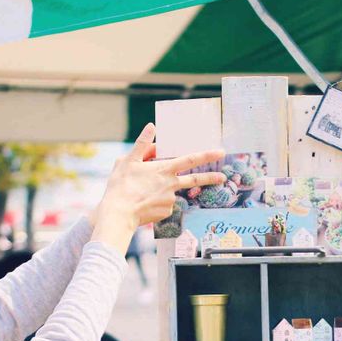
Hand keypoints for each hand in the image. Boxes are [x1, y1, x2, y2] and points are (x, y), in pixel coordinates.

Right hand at [92, 123, 224, 252]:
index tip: (220, 152)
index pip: (190, 159)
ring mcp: (170, 200)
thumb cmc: (121, 185)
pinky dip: (155, 203)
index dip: (206, 155)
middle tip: (222, 177)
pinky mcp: (166, 212)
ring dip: (160, 191)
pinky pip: (163, 205)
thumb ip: (143, 144)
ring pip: (169, 192)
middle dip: (210, 178)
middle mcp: (171, 185)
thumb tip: (151, 127)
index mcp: (165, 169)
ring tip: (140, 194)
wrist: (119, 213)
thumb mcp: (128, 160)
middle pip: (195, 179)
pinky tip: (143, 204)